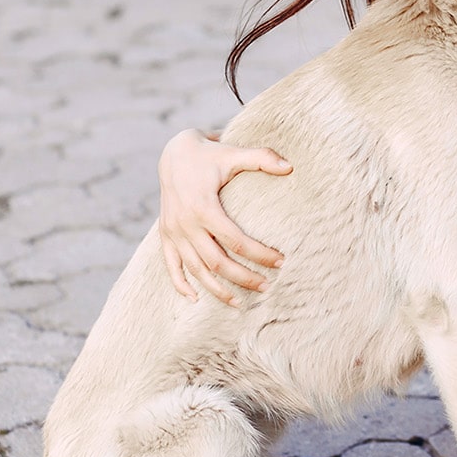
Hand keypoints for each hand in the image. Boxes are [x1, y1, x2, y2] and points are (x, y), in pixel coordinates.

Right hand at [157, 129, 290, 304]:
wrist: (173, 153)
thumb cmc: (209, 155)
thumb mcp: (234, 153)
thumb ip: (262, 158)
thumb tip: (290, 166)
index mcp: (203, 207)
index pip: (236, 241)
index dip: (260, 254)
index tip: (281, 261)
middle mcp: (185, 223)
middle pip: (217, 262)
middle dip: (243, 278)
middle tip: (268, 287)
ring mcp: (173, 231)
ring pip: (196, 270)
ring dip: (217, 289)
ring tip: (240, 303)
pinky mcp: (165, 235)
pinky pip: (170, 266)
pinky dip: (181, 285)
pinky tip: (196, 299)